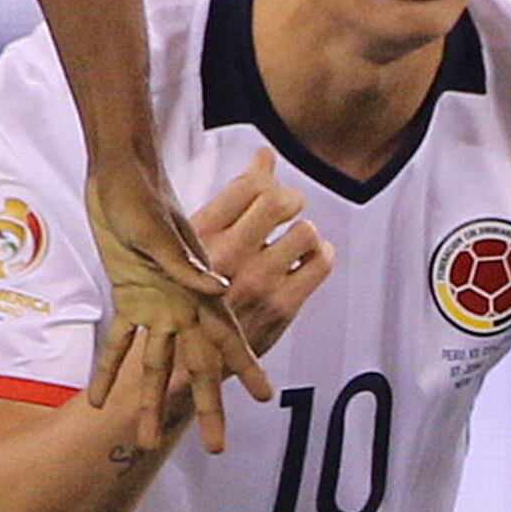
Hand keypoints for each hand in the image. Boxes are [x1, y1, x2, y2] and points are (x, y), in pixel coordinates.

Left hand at [87, 151, 269, 440]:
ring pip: (157, 364)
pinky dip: (109, 370)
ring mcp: (156, 304)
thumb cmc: (144, 196)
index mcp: (198, 289)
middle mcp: (183, 304)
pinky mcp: (129, 297)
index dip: (246, 366)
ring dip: (150, 401)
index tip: (264, 397)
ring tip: (144, 439)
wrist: (120, 175)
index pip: (228, 335)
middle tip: (216, 446)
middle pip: (196, 365)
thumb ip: (187, 265)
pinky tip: (99, 400)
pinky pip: (119, 342)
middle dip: (206, 405)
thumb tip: (218, 290)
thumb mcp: (162, 230)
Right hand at [197, 155, 329, 356]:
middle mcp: (228, 256)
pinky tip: (304, 263)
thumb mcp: (197, 242)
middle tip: (286, 212)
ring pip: (305, 232)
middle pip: (280, 201)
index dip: (267, 179)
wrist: (189, 357)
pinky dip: (319, 256)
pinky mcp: (280, 307)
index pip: (251, 183)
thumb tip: (265, 154)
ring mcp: (256, 282)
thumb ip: (234, 199)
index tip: (267, 192)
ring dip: (304, 234)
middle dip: (289, 201)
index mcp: (200, 235)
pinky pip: (321, 262)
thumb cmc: (194, 291)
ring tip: (292, 244)